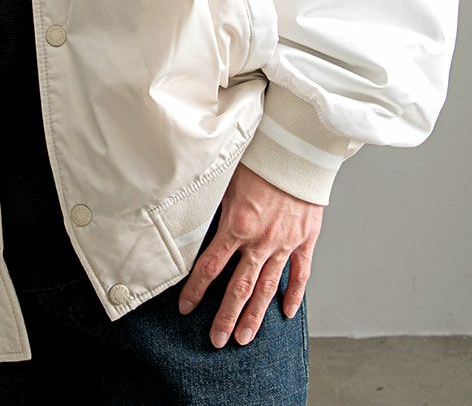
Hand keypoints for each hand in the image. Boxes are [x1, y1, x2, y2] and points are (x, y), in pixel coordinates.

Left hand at [176, 162, 321, 348]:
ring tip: (245, 338)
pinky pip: (300, 274)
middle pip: (239, 288)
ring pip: (267, 288)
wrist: (297, 152)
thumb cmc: (258, 159)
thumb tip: (192, 220)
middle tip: (217, 340)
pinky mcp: (305, 240)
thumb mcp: (225, 181)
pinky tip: (286, 312)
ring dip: (255, 316)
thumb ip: (213, 206)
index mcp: (236, 226)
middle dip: (226, 317)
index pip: (210, 266)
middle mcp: (260, 241)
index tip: (186, 307)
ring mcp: (285, 244)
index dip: (196, 289)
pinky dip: (294, 295)